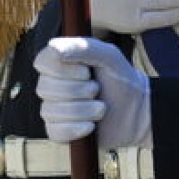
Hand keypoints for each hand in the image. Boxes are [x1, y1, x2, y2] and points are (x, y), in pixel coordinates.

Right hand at [34, 37, 150, 148]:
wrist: (136, 111)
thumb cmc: (121, 78)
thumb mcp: (108, 56)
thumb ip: (83, 47)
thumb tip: (53, 48)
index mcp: (60, 62)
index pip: (42, 62)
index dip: (64, 69)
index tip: (87, 72)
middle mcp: (51, 84)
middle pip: (45, 88)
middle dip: (78, 90)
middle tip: (98, 89)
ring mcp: (53, 108)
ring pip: (51, 111)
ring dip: (82, 110)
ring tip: (101, 108)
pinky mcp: (58, 131)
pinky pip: (55, 131)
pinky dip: (76, 129)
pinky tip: (91, 126)